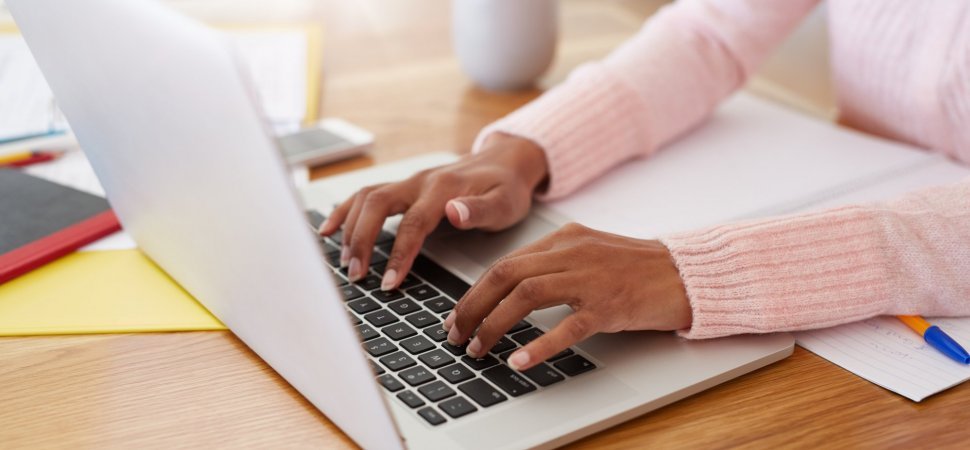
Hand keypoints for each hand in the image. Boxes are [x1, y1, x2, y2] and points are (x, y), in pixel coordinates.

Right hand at [319, 133, 547, 288]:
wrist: (507, 162)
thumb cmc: (507, 187)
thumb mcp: (505, 202)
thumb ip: (479, 210)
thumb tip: (454, 213)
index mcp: (444, 188)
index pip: (413, 223)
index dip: (398, 254)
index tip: (388, 283)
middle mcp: (420, 181)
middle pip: (377, 205)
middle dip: (362, 240)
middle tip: (356, 275)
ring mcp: (409, 182)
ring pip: (366, 198)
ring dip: (350, 228)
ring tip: (344, 261)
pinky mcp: (404, 187)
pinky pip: (366, 195)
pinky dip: (344, 211)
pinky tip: (327, 230)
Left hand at [443, 223, 691, 370]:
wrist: (686, 273)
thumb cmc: (638, 268)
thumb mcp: (590, 252)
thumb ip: (554, 263)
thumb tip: (511, 286)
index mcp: (564, 238)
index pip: (505, 263)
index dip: (475, 291)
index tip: (459, 315)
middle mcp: (572, 253)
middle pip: (506, 275)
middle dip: (473, 307)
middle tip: (457, 334)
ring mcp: (590, 278)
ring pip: (526, 296)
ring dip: (494, 325)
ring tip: (479, 349)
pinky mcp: (609, 305)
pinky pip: (566, 326)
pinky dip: (538, 345)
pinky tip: (519, 360)